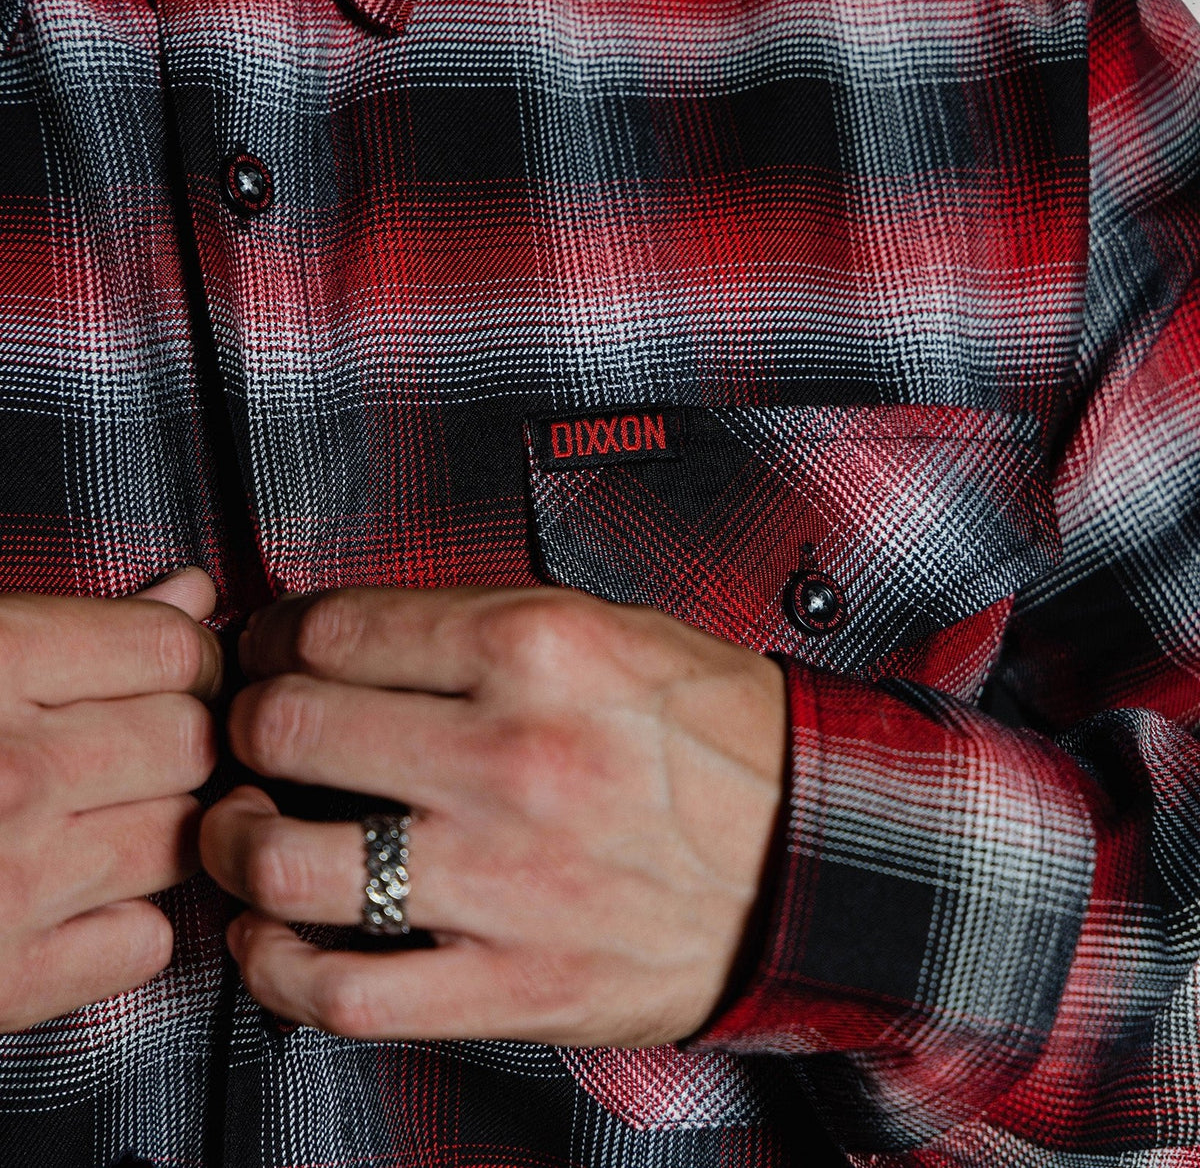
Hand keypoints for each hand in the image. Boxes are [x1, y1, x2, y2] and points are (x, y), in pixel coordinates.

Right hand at [0, 568, 221, 1030]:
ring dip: (158, 824)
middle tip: (138, 744)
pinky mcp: (4, 984)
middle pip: (191, 741)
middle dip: (179, 737)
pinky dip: (126, 921)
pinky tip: (75, 894)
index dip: (187, 655)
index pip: (173, 649)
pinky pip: (145, 940)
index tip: (174, 672)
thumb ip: (73, 621)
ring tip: (100, 813)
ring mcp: (11, 883)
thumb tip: (191, 589)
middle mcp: (10, 774)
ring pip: (181, 837)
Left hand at [200, 587, 786, 1044]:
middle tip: (247, 735)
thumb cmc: (716, 736)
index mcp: (537, 647)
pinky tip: (270, 937)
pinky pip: (339, 992)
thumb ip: (484, 624)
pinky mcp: (513, 985)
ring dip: (231, 845)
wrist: (816, 860)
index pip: (333, 629)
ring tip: (238, 832)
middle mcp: (510, 755)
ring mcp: (505, 879)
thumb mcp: (616, 630)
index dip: (273, 638)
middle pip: (287, 728)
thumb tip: (354, 635)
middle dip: (240, 727)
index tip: (269, 654)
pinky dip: (274, 967)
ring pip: (285, 863)